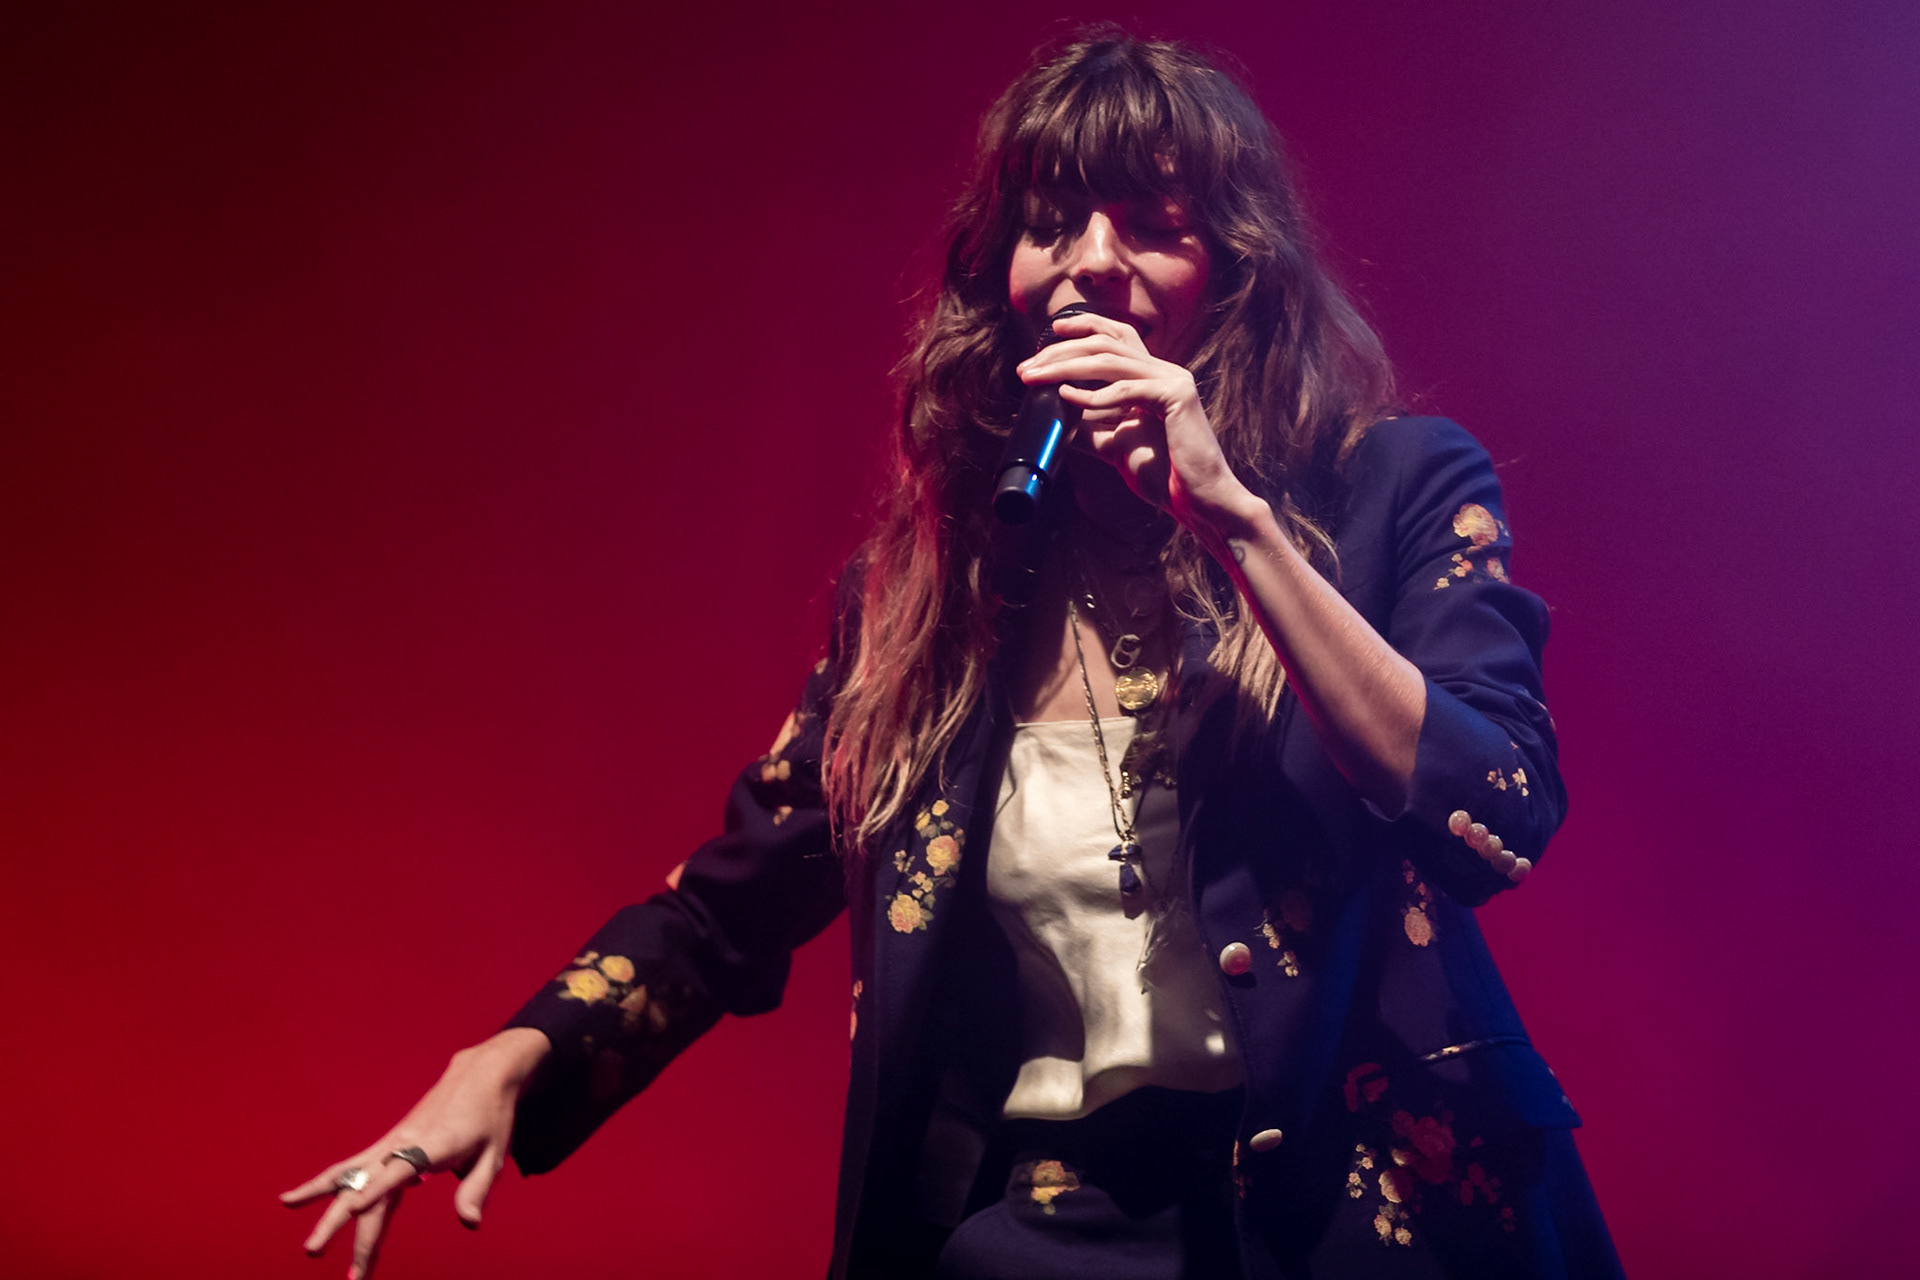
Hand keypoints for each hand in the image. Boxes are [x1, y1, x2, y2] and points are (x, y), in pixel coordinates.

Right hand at [280, 1028, 550, 1279]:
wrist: (479, 1076)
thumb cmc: (490, 1117)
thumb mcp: (494, 1154)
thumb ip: (477, 1189)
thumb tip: (469, 1223)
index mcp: (435, 1145)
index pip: (402, 1168)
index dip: (379, 1187)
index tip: (356, 1208)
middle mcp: (404, 1143)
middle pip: (367, 1185)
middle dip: (344, 1224)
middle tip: (322, 1257)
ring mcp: (390, 1144)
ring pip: (349, 1177)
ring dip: (324, 1208)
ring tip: (304, 1238)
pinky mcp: (386, 1146)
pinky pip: (349, 1170)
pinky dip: (322, 1186)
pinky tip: (293, 1200)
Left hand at [1015, 312, 1263, 535]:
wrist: (1198, 502)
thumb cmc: (1163, 476)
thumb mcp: (1115, 445)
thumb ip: (1089, 426)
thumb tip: (1054, 416)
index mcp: (1155, 377)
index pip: (1119, 336)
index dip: (1085, 326)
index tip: (1050, 332)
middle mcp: (1166, 371)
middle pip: (1107, 344)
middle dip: (1061, 351)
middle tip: (1026, 369)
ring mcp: (1174, 381)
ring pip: (1111, 360)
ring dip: (1066, 368)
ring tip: (1036, 379)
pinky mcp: (1177, 399)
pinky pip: (1126, 390)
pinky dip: (1093, 395)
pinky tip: (1067, 396)